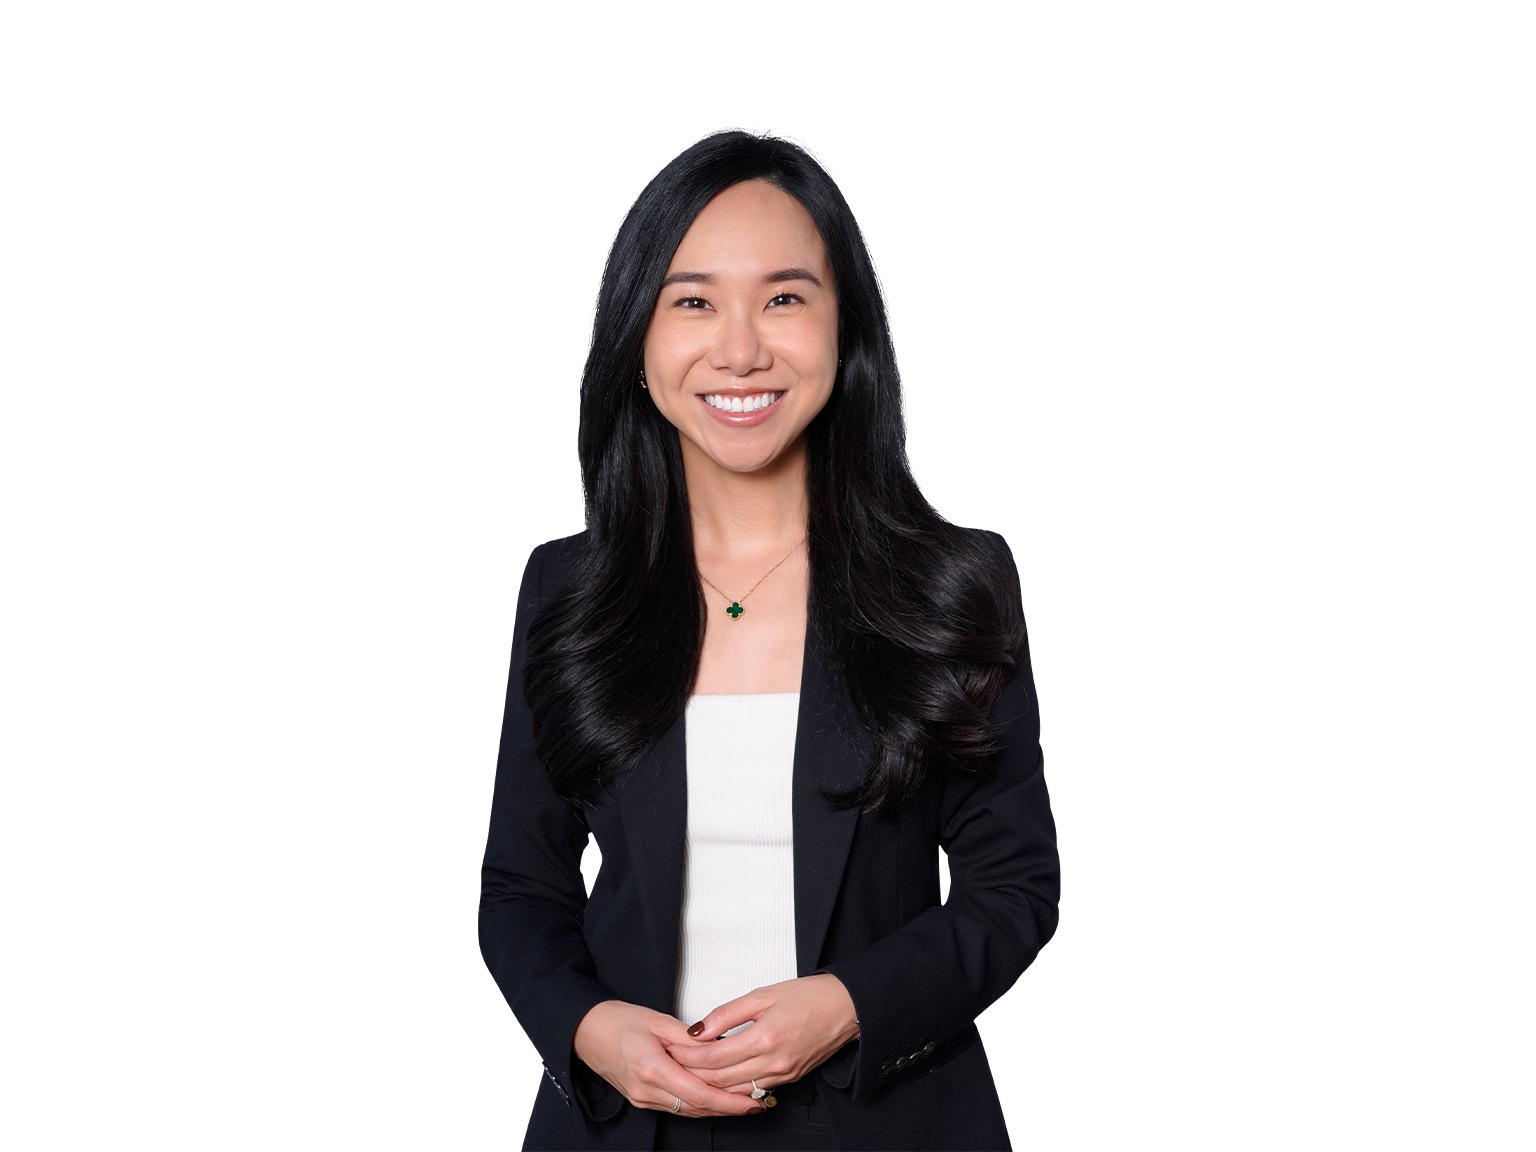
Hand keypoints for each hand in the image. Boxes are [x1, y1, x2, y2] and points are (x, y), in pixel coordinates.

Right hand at [573, 1000, 764, 1117]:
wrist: (584, 1031)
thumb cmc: (617, 1020)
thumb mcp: (658, 1021)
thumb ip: (691, 1038)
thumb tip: (720, 1046)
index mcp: (652, 1069)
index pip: (699, 1094)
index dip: (729, 1102)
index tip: (752, 1101)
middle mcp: (647, 1090)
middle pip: (697, 1107)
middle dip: (729, 1108)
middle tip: (757, 1102)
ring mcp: (642, 1098)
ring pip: (688, 1110)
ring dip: (716, 1108)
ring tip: (743, 1101)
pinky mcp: (641, 1099)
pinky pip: (676, 1106)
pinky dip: (698, 1104)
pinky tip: (714, 1098)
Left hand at [667, 975, 859, 1094]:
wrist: (847, 1009)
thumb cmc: (810, 996)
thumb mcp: (763, 994)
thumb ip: (727, 1014)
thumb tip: (697, 1030)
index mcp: (765, 1038)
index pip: (715, 1057)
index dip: (689, 1056)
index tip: (671, 1049)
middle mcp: (774, 1063)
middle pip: (721, 1079)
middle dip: (692, 1073)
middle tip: (672, 1064)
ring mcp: (782, 1075)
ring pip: (735, 1090)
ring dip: (709, 1084)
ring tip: (688, 1072)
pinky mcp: (789, 1080)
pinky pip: (753, 1090)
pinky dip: (732, 1087)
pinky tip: (718, 1079)